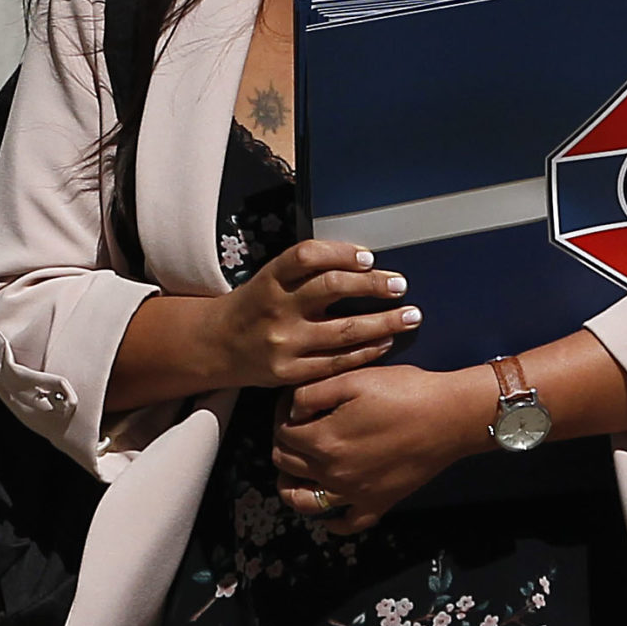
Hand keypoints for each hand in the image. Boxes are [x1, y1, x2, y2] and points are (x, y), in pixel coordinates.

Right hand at [213, 240, 419, 388]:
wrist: (217, 345)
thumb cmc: (255, 306)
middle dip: (372, 285)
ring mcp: (283, 343)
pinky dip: (365, 351)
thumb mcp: (271, 279)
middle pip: (331, 289)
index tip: (369, 258)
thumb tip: (364, 263)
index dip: (341, 253)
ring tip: (409, 316)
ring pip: (342, 330)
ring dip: (383, 322)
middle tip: (400, 285)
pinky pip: (335, 362)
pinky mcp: (288, 372)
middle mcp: (276, 308)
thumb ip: (307, 271)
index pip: (307, 256)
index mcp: (270, 278)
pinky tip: (385, 342)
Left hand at [272, 364, 494, 532]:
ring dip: (292, 486)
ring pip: (305, 502)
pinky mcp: (378, 503)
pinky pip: (347, 523)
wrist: (451, 416)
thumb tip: (291, 412)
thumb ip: (310, 394)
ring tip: (295, 471)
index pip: (282, 434)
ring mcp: (354, 494)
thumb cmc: (404, 392)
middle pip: (287, 465)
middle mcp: (333, 474)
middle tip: (297, 427)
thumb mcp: (352, 379)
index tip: (293, 404)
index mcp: (323, 441)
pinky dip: (332, 522)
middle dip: (283, 444)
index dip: (281, 415)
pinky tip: (329, 511)